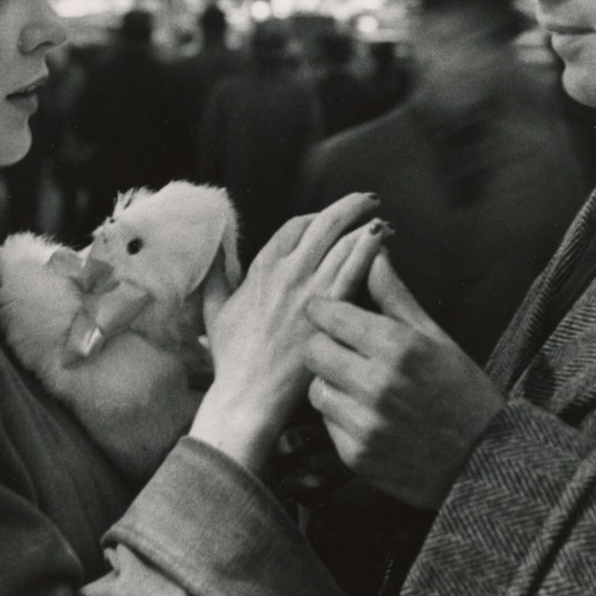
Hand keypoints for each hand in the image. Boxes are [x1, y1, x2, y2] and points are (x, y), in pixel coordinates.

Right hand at [189, 193, 388, 470]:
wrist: (248, 394)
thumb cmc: (231, 358)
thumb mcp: (214, 310)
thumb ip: (215, 276)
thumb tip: (212, 248)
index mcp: (261, 268)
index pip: (296, 226)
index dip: (317, 217)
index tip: (331, 219)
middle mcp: (286, 271)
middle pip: (323, 223)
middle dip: (349, 207)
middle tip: (368, 201)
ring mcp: (309, 288)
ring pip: (342, 240)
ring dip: (364, 224)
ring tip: (382, 220)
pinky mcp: (329, 309)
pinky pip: (354, 267)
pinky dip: (369, 247)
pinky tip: (383, 238)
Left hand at [304, 252, 503, 508]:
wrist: (484, 461)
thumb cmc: (462, 391)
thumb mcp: (435, 337)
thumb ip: (395, 296)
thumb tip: (372, 252)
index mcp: (398, 347)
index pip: (330, 315)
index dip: (326, 310)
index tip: (331, 313)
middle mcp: (377, 384)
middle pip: (314, 350)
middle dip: (325, 346)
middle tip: (345, 350)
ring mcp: (364, 424)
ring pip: (315, 389)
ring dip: (331, 384)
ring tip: (359, 385)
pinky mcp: (356, 456)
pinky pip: (327, 424)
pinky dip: (340, 417)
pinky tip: (368, 416)